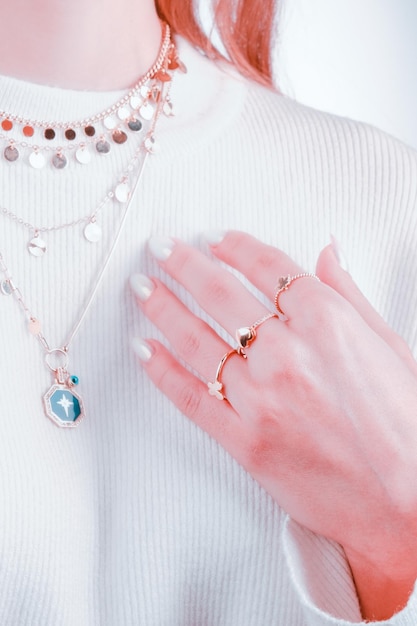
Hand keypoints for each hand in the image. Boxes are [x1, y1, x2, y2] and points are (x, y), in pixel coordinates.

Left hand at [131, 231, 416, 619]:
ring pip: (196, 340)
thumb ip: (350, 296)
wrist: (407, 504)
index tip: (215, 239)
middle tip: (162, 250)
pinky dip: (162, 371)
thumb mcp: (391, 347)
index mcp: (327, 324)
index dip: (236, 247)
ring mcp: (261, 399)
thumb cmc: (405, 426)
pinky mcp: (245, 441)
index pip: (268, 267)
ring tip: (144, 288)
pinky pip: (190, 398)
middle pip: (220, 294)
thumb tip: (326, 253)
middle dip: (184, 265)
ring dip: (163, 308)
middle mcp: (287, 354)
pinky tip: (145, 349)